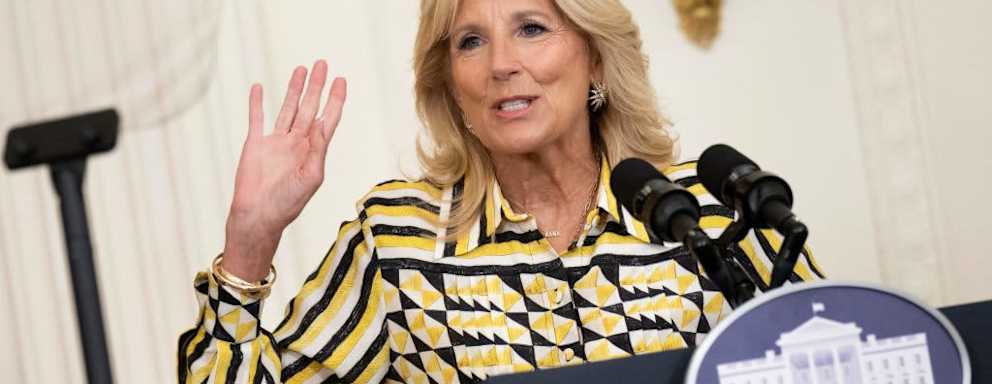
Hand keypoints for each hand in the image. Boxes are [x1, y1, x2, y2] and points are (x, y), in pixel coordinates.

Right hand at [222, 60, 346, 280]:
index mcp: (313, 151)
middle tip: (322, 64)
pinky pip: (256, 118)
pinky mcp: (255, 144)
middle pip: (309, 107)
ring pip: (287, 109)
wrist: (258, 216)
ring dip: (294, 89)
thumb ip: (318, 150)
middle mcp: (296, 143)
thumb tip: (324, 125)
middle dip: (316, 86)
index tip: (341, 80)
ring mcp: (276, 142)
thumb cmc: (288, 204)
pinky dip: (257, 103)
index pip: (328, 119)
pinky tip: (259, 87)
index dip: (335, 100)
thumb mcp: (311, 178)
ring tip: (300, 69)